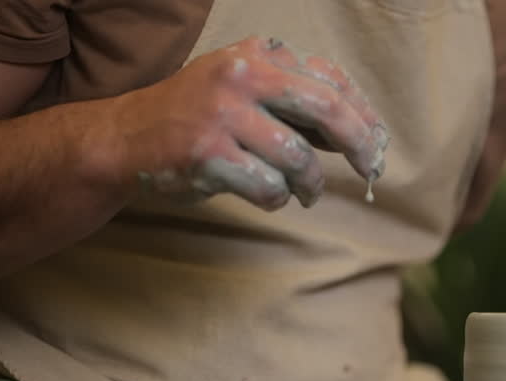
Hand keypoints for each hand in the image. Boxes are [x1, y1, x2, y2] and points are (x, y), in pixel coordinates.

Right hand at [102, 36, 387, 209]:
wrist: (125, 138)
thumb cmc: (200, 118)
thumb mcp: (246, 89)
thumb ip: (296, 102)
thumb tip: (364, 134)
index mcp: (257, 55)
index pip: (330, 79)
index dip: (364, 114)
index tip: (379, 142)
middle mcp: (241, 77)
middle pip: (326, 109)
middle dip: (360, 144)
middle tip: (371, 170)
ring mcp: (222, 115)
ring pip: (298, 158)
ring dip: (310, 185)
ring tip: (305, 193)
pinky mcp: (207, 155)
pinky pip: (269, 187)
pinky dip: (278, 199)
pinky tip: (269, 197)